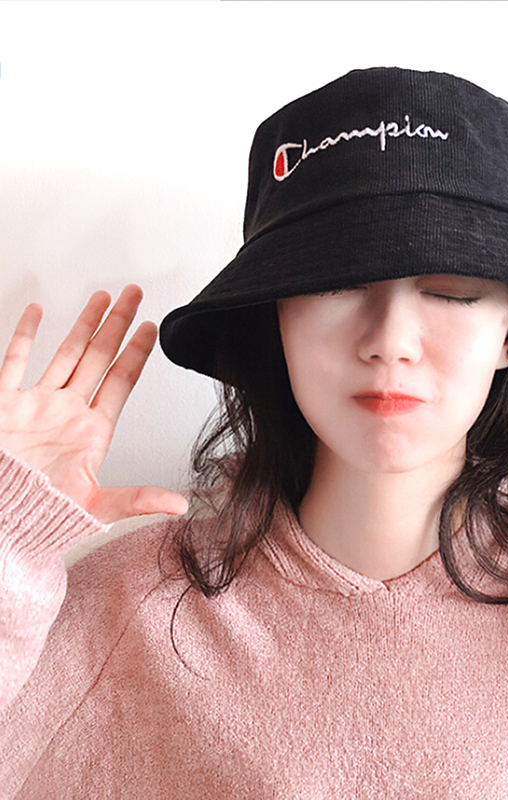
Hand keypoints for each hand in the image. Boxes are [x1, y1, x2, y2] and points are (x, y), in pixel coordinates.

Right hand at [0, 286, 188, 523]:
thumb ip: (139, 499)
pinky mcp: (3, 406)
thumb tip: (181, 505)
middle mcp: (67, 411)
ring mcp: (35, 405)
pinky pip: (13, 362)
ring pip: (64, 353)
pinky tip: (37, 311)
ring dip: (83, 325)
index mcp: (92, 430)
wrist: (0, 521)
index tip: (151, 327)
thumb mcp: (96, 507)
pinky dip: (24, 336)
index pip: (122, 380)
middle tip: (134, 293)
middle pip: (98, 357)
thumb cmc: (42, 517)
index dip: (137, 352)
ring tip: (101, 296)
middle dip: (116, 323)